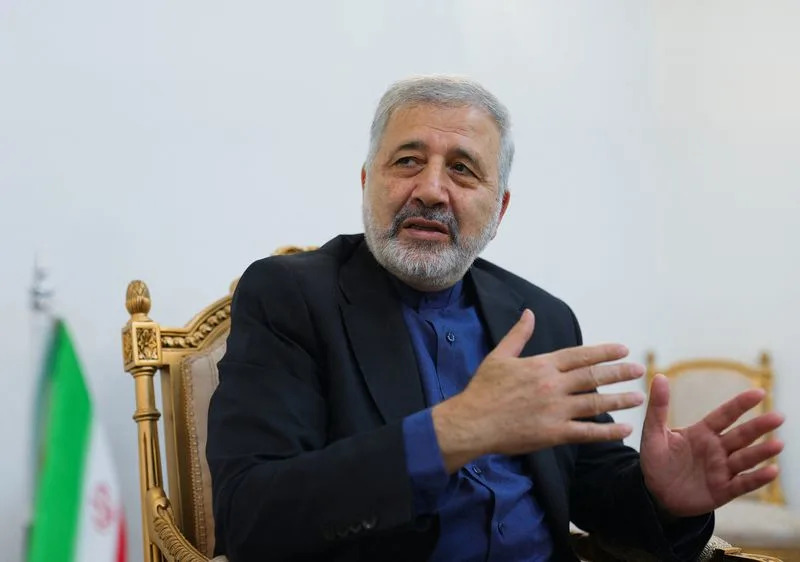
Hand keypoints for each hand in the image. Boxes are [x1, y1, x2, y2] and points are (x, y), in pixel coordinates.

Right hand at [432, 309, 644, 472]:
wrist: (472, 422)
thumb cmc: (483, 389)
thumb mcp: (499, 356)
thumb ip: (518, 335)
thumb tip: (528, 313)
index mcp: (541, 365)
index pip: (580, 355)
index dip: (603, 352)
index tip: (622, 350)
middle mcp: (553, 385)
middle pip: (593, 376)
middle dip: (619, 373)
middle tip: (638, 371)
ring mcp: (555, 410)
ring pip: (595, 403)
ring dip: (619, 400)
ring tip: (638, 397)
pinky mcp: (553, 433)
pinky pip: (586, 432)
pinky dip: (608, 432)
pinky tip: (624, 429)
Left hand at [640, 374, 784, 516]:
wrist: (654, 493)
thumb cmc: (656, 460)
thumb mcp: (653, 433)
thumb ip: (658, 407)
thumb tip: (659, 376)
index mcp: (702, 433)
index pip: (724, 415)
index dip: (740, 404)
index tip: (759, 392)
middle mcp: (716, 449)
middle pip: (741, 436)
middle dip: (759, 426)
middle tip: (779, 416)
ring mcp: (722, 470)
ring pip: (745, 458)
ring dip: (762, 452)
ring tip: (778, 444)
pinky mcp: (723, 490)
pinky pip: (743, 483)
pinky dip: (757, 478)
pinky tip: (772, 470)